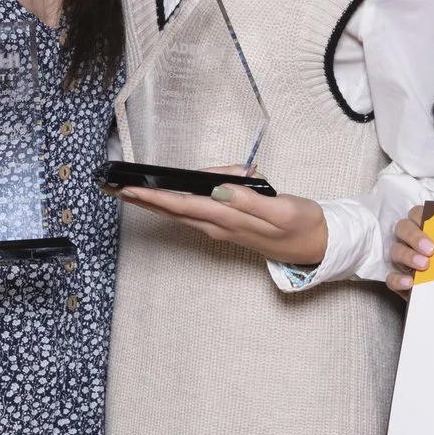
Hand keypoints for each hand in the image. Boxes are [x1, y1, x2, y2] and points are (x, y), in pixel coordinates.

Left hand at [113, 170, 328, 267]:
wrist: (318, 246)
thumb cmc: (302, 224)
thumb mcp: (281, 209)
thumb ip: (249, 200)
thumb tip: (218, 190)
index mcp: (229, 219)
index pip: (183, 205)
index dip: (153, 197)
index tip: (128, 189)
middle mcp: (219, 226)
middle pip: (174, 211)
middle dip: (144, 199)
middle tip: (115, 188)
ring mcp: (222, 228)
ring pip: (183, 211)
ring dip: (158, 201)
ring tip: (136, 189)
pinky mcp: (228, 226)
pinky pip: (197, 210)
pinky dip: (180, 200)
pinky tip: (175, 192)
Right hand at [385, 206, 433, 294]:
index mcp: (426, 228)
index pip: (417, 213)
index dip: (421, 216)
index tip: (433, 226)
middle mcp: (411, 240)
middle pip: (403, 228)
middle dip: (415, 236)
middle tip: (431, 250)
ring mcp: (403, 260)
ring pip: (395, 251)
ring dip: (408, 256)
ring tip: (424, 265)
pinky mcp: (400, 280)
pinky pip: (390, 278)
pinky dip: (397, 280)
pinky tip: (409, 283)